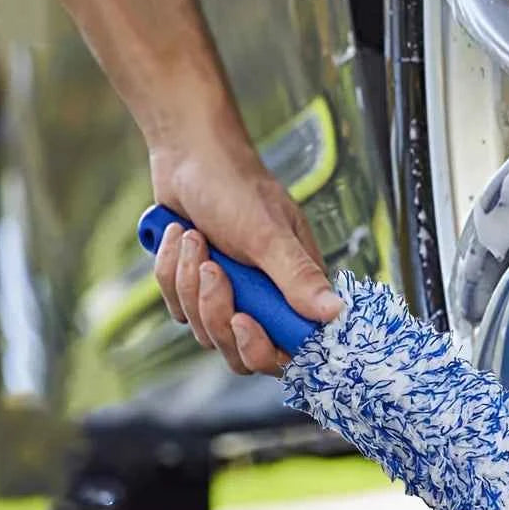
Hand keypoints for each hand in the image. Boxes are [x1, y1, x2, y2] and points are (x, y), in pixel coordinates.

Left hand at [149, 140, 342, 375]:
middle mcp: (265, 301)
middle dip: (216, 312)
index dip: (263, 349)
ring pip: (204, 331)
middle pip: (240, 352)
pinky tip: (179, 237)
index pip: (288, 351)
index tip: (243, 319)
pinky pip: (177, 308)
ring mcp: (230, 298)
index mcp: (295, 290)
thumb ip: (299, 278)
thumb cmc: (235, 188)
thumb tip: (336, 314)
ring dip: (190, 284)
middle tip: (214, 269)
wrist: (188, 157)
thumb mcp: (269, 235)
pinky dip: (172, 272)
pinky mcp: (197, 291)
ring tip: (196, 238)